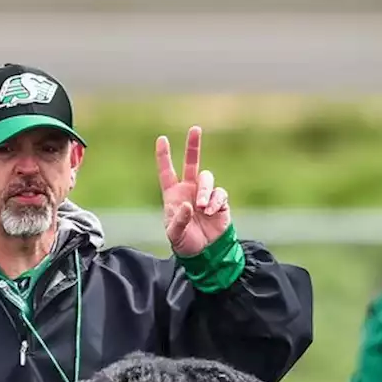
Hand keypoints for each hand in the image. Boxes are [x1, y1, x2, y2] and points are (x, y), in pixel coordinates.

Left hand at [156, 125, 230, 256]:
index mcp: (174, 195)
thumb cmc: (185, 243)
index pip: (167, 172)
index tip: (161, 139)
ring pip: (207, 179)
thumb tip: (189, 205)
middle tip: (195, 129)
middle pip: (191, 163)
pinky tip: (211, 212)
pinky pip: (220, 194)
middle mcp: (190, 190)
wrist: (205, 253)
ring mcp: (205, 195)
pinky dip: (216, 201)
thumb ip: (179, 220)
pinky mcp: (220, 202)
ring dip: (205, 191)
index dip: (164, 156)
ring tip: (202, 207)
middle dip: (193, 145)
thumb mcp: (175, 234)